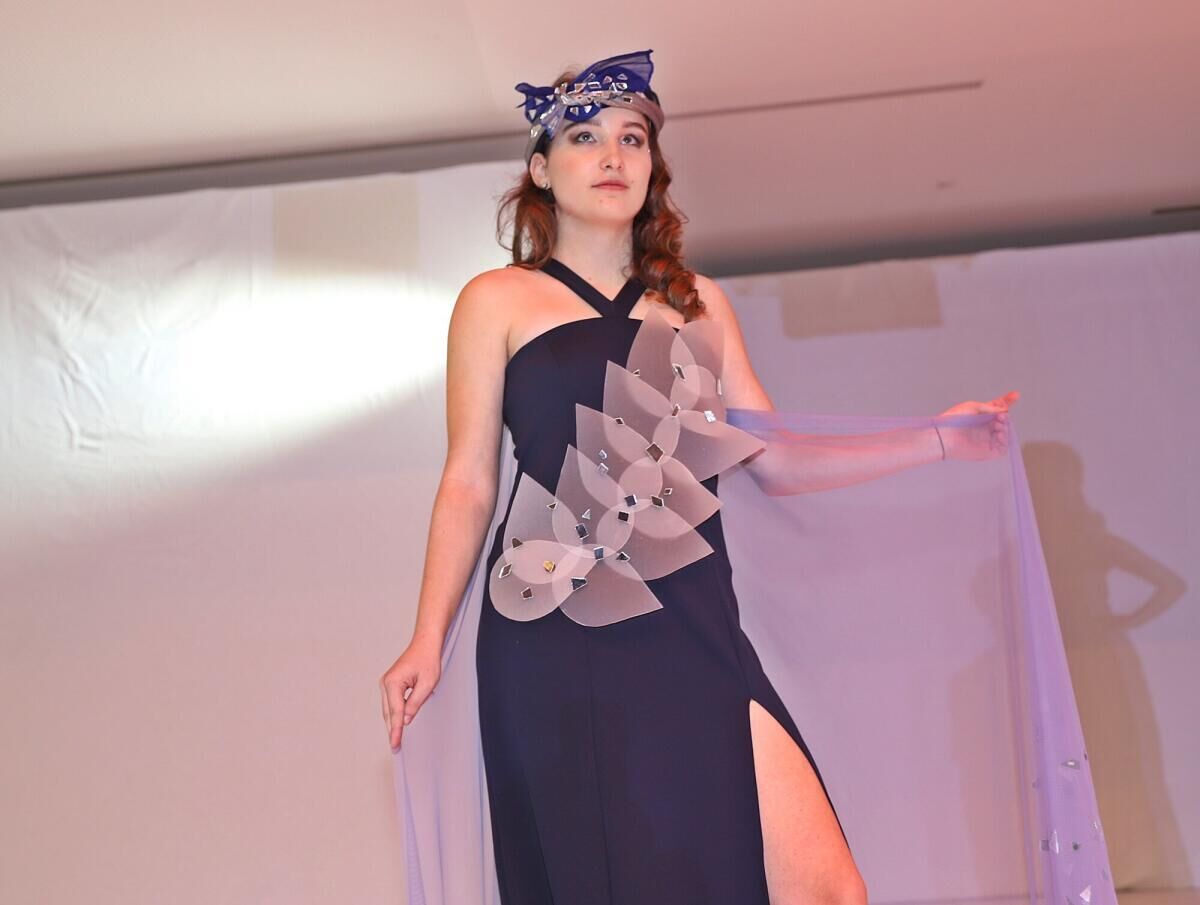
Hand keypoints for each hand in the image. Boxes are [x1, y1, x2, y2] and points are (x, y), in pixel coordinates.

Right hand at [379, 634, 442, 751]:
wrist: (425, 644)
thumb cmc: (428, 660)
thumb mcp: (427, 683)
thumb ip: (415, 703)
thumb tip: (405, 720)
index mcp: (393, 683)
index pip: (395, 713)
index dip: (396, 731)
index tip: (395, 745)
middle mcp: (385, 683)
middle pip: (388, 713)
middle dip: (392, 730)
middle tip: (396, 748)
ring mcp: (386, 683)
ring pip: (388, 709)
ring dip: (393, 723)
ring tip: (397, 740)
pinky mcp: (391, 684)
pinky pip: (392, 703)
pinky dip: (395, 713)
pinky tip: (399, 723)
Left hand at [936, 390, 1019, 460]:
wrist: (944, 435)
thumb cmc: (954, 419)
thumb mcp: (973, 406)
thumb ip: (991, 407)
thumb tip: (1005, 409)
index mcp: (981, 417)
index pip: (998, 409)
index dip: (1007, 401)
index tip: (1016, 394)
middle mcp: (985, 428)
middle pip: (1004, 421)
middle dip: (1005, 418)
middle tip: (1001, 416)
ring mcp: (987, 440)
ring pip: (1005, 434)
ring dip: (1006, 428)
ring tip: (999, 424)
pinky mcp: (987, 452)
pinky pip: (1002, 448)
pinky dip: (1005, 441)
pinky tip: (1000, 434)